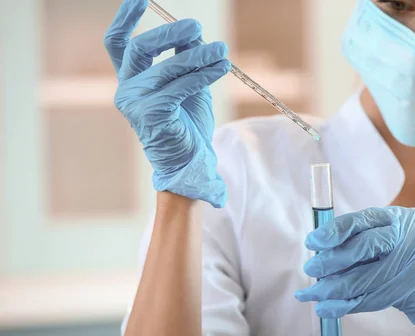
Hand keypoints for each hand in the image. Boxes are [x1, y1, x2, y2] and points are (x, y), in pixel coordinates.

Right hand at [104, 0, 230, 206]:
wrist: (190, 161)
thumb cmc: (188, 124)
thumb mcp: (188, 84)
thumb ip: (186, 58)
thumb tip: (193, 32)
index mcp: (132, 80)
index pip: (117, 43)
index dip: (125, 18)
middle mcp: (127, 89)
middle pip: (141, 48)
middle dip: (171, 33)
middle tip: (197, 27)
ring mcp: (135, 103)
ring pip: (168, 67)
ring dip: (199, 56)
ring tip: (222, 50)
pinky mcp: (151, 114)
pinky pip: (181, 85)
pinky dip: (203, 74)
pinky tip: (221, 68)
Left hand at [295, 207, 414, 335]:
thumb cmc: (407, 258)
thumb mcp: (391, 238)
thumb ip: (359, 239)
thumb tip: (317, 250)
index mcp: (398, 218)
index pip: (361, 221)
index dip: (333, 231)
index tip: (312, 242)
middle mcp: (408, 237)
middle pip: (363, 247)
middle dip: (331, 260)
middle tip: (310, 269)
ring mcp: (414, 264)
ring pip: (363, 279)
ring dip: (331, 289)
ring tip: (309, 294)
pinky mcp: (414, 290)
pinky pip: (371, 300)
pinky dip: (344, 306)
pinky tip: (325, 309)